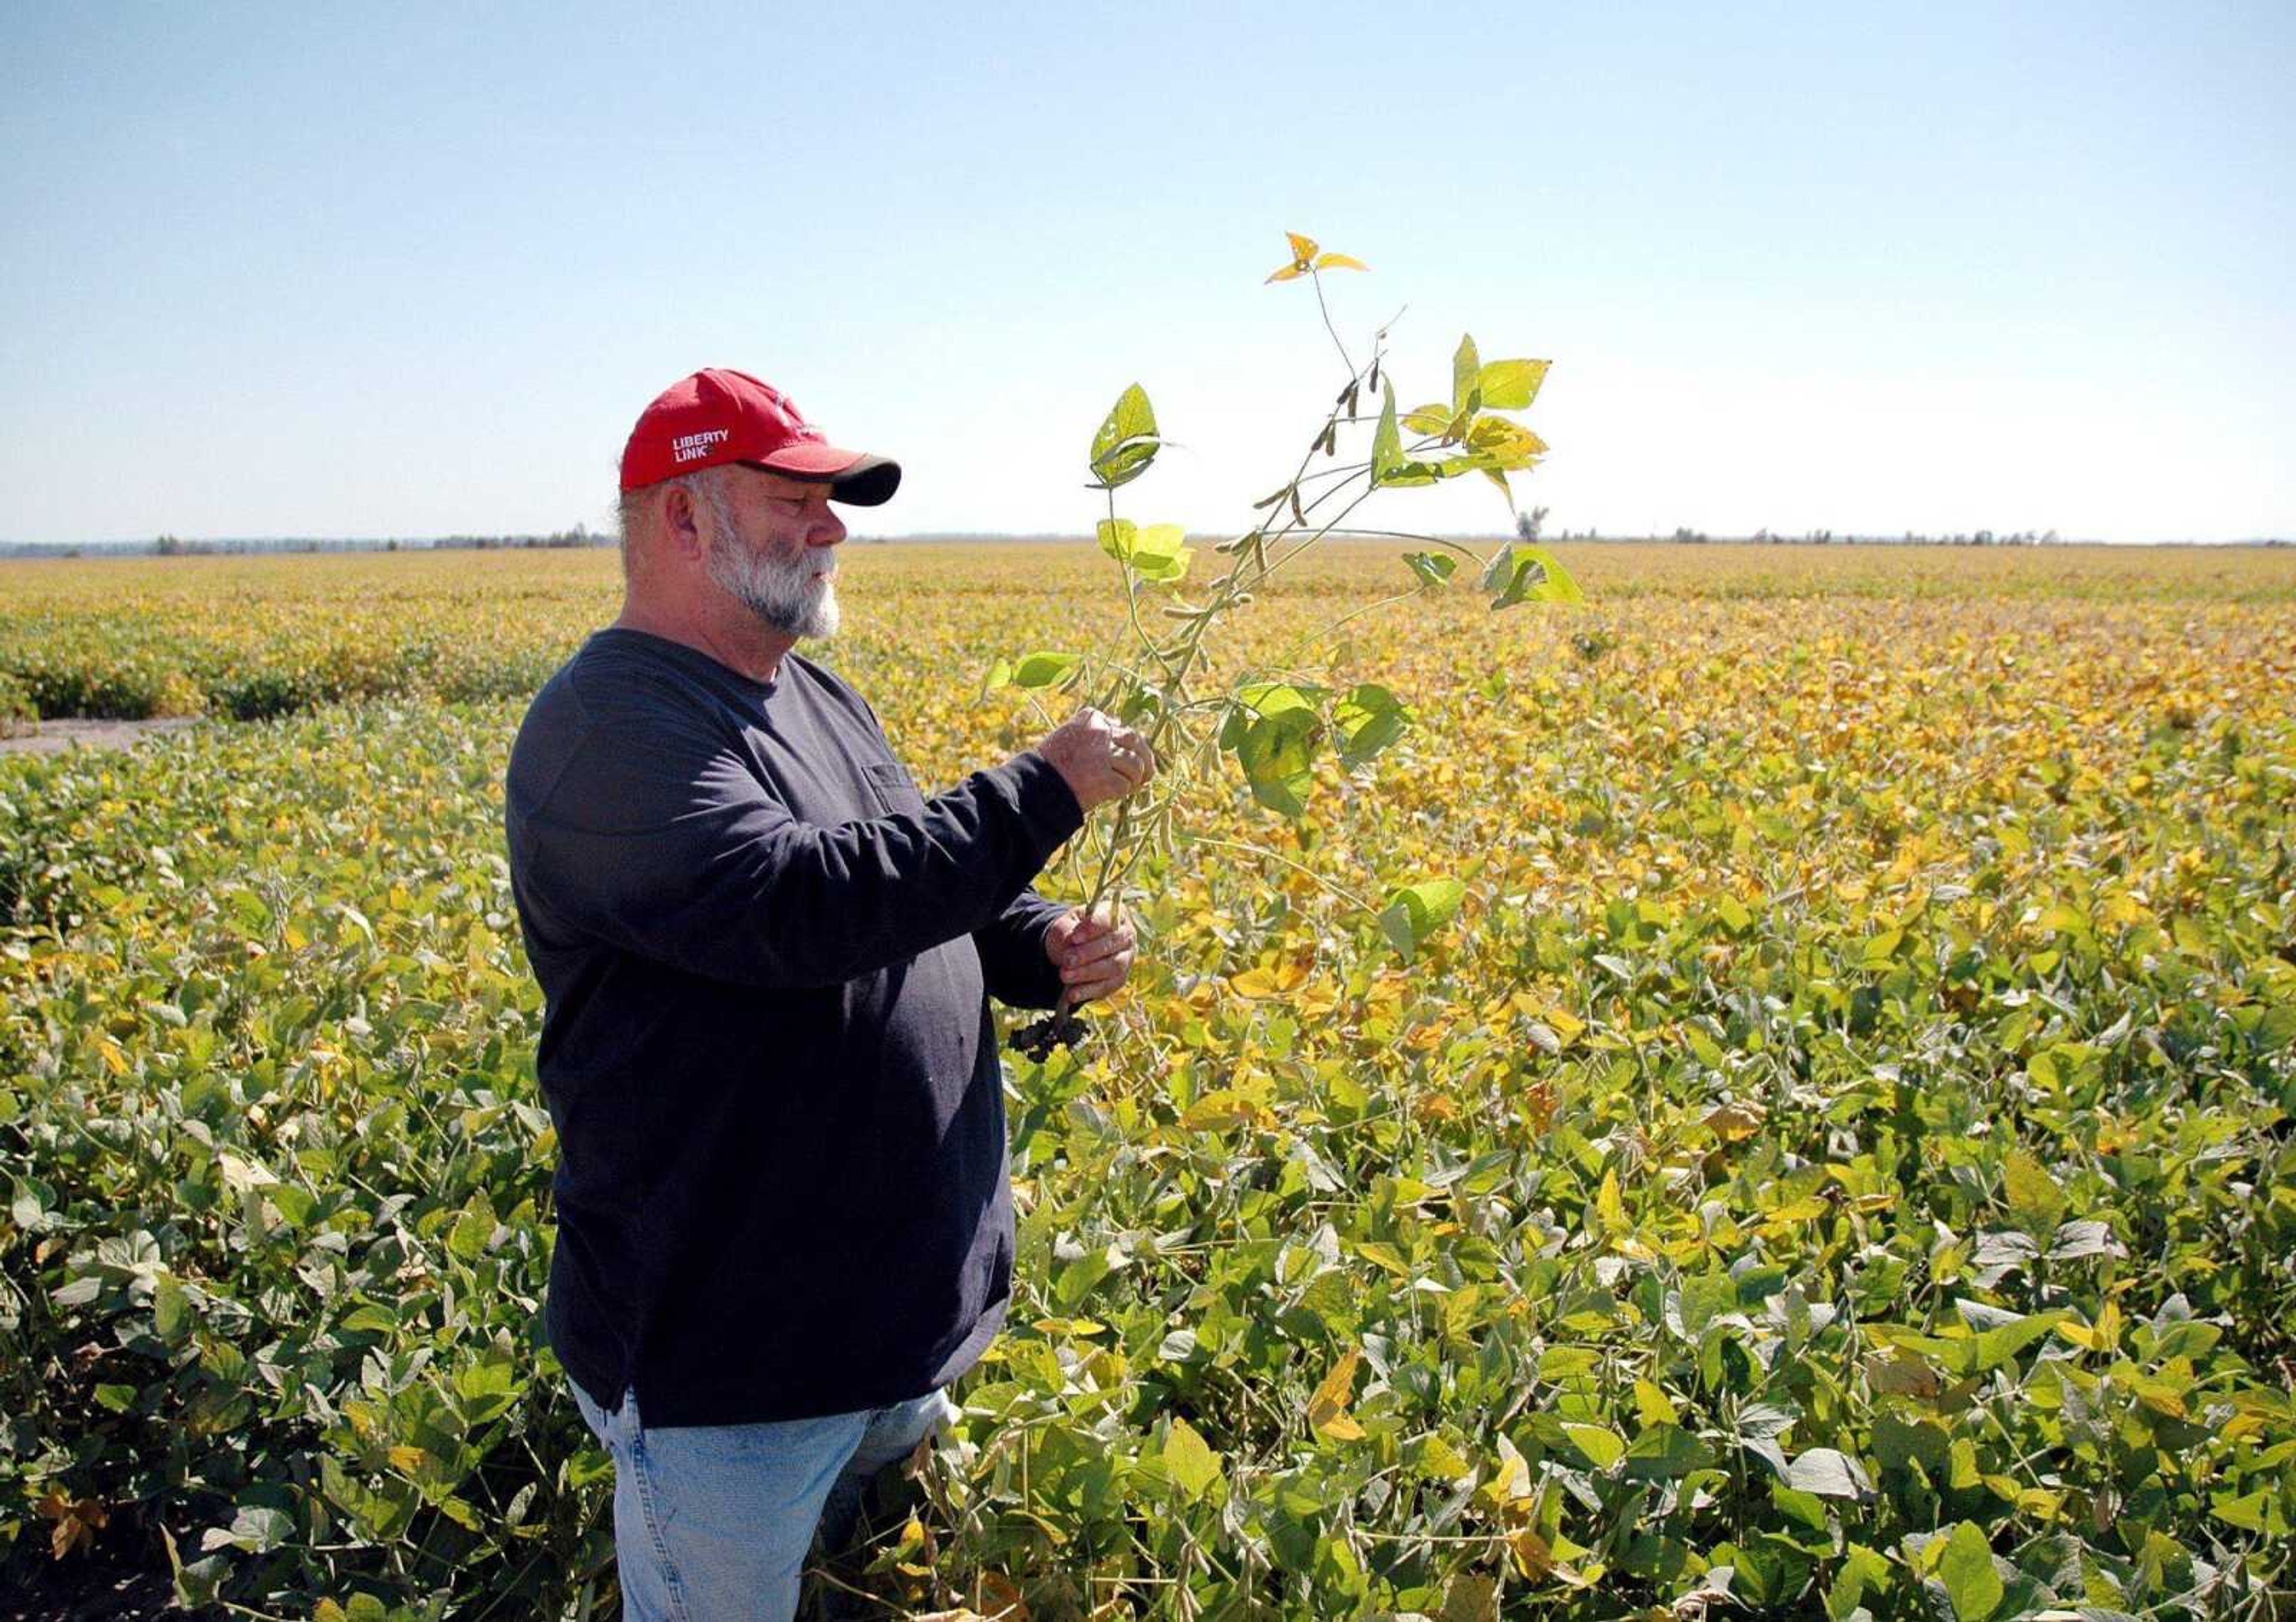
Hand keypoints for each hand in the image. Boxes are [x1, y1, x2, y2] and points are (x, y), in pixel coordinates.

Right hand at [1035, 707, 1154, 812]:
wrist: (1034, 787)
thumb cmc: (1052, 766)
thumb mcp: (1072, 738)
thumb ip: (1097, 737)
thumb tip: (1131, 748)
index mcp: (1091, 718)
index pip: (1123, 729)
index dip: (1132, 747)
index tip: (1134, 758)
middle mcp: (1099, 731)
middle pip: (1136, 742)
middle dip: (1145, 760)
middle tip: (1145, 776)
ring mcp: (1102, 753)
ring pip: (1135, 765)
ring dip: (1133, 780)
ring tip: (1123, 788)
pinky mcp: (1104, 776)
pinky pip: (1126, 785)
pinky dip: (1122, 793)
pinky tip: (1112, 795)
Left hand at [1044, 904, 1135, 1006]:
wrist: (1069, 951)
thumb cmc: (1070, 932)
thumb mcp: (1064, 926)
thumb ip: (1067, 931)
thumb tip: (1070, 944)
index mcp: (1114, 914)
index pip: (1108, 919)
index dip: (1092, 928)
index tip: (1074, 938)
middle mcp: (1126, 936)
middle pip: (1113, 944)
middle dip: (1088, 953)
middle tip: (1067, 959)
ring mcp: (1126, 959)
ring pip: (1113, 967)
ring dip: (1087, 972)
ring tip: (1065, 975)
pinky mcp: (1119, 980)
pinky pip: (1107, 987)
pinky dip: (1088, 991)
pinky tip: (1072, 993)